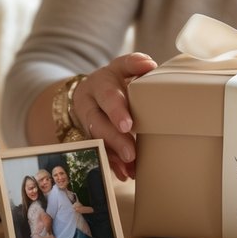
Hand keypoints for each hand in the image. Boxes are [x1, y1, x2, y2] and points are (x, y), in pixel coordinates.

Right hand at [69, 52, 156, 180]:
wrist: (91, 92)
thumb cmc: (116, 80)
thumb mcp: (123, 67)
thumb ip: (134, 64)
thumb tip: (149, 65)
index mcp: (101, 82)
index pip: (107, 93)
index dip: (116, 109)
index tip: (128, 125)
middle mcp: (90, 102)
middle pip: (98, 121)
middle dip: (114, 138)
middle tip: (131, 152)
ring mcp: (87, 121)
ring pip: (97, 140)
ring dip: (113, 154)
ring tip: (130, 165)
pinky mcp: (88, 136)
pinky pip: (98, 151)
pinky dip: (112, 163)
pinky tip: (124, 173)